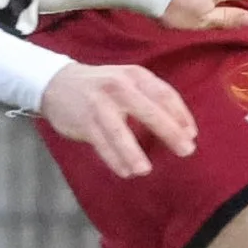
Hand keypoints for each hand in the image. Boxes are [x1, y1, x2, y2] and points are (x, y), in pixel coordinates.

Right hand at [39, 63, 195, 179]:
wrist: (55, 83)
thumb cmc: (101, 86)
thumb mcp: (127, 81)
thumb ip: (152, 98)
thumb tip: (184, 129)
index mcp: (134, 76)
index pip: (164, 94)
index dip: (181, 115)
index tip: (191, 135)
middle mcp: (117, 87)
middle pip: (148, 111)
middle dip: (169, 132)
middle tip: (186, 151)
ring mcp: (98, 104)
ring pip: (120, 131)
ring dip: (133, 153)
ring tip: (144, 170)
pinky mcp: (83, 121)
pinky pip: (100, 143)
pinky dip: (113, 158)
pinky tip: (124, 171)